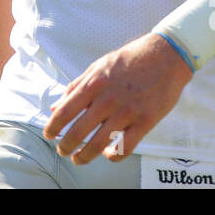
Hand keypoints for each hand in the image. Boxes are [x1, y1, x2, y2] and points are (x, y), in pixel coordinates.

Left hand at [43, 33, 192, 163]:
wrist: (165, 55)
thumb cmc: (129, 60)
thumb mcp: (98, 67)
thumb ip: (76, 87)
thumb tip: (56, 107)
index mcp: (94, 84)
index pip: (65, 112)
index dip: (52, 127)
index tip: (48, 135)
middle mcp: (108, 99)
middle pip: (78, 132)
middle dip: (65, 146)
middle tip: (62, 151)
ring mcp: (127, 112)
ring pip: (98, 144)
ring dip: (84, 156)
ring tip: (78, 159)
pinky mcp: (145, 121)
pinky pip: (125, 148)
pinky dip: (113, 156)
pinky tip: (108, 154)